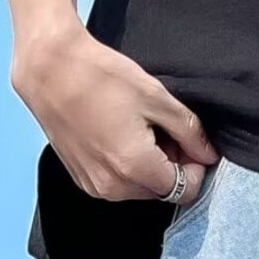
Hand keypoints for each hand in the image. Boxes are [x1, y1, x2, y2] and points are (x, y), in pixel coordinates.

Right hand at [11, 20, 217, 206]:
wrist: (49, 68)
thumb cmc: (101, 76)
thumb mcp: (156, 97)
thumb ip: (190, 131)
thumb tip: (209, 155)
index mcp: (137, 168)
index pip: (185, 190)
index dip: (195, 168)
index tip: (191, 143)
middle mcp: (115, 187)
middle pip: (162, 190)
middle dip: (172, 166)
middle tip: (163, 130)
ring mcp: (95, 187)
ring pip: (140, 189)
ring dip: (149, 167)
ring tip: (138, 129)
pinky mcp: (82, 180)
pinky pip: (117, 184)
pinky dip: (126, 167)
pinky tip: (118, 135)